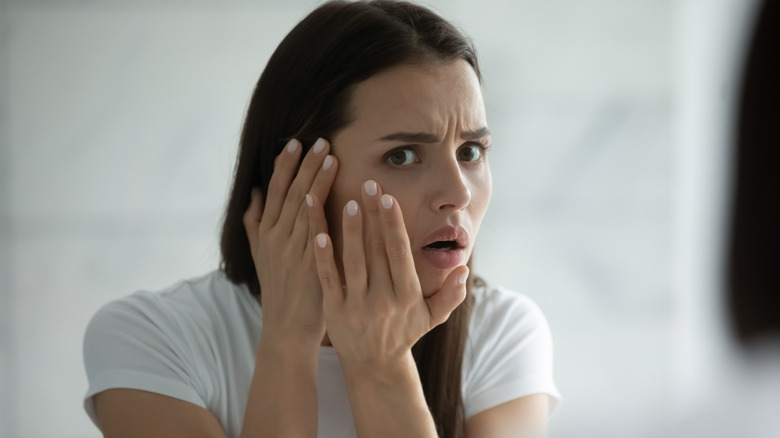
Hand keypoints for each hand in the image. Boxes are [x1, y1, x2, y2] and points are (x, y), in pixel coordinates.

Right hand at [243, 138, 337, 344]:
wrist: (286, 327)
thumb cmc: (278, 289)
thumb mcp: (259, 254)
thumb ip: (255, 222)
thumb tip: (253, 192)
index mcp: (265, 232)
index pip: (274, 190)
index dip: (284, 165)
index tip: (295, 142)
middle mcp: (276, 238)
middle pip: (291, 193)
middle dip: (306, 165)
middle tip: (321, 140)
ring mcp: (292, 251)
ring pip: (304, 208)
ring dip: (318, 181)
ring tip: (332, 157)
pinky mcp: (310, 265)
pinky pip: (318, 233)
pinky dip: (325, 213)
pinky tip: (338, 195)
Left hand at [307, 179, 467, 368]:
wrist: (374, 366)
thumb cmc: (404, 334)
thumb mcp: (432, 318)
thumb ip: (450, 295)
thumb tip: (464, 269)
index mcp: (407, 296)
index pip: (399, 253)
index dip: (393, 225)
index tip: (389, 198)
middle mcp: (382, 299)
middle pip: (376, 250)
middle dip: (371, 215)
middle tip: (368, 184)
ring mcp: (356, 304)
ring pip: (352, 260)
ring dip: (349, 229)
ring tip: (346, 199)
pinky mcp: (334, 309)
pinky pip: (328, 277)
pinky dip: (323, 255)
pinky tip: (318, 232)